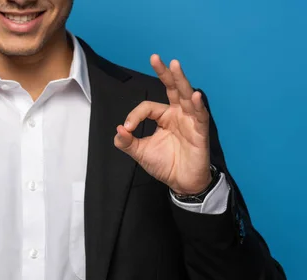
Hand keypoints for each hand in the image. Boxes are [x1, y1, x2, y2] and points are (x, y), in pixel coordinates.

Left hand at [114, 55, 211, 194]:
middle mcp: (178, 114)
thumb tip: (118, 129)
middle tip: (155, 58)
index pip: (148, 107)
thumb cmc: (164, 165)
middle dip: (164, 73)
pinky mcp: (200, 131)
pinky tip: (195, 96)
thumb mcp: (140, 153)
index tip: (128, 130)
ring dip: (180, 81)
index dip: (135, 115)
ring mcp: (190, 121)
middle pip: (172, 89)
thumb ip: (127, 142)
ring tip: (174, 65)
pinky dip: (198, 105)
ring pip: (186, 96)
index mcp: (164, 116)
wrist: (181, 182)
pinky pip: (199, 115)